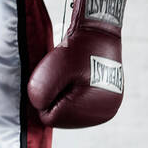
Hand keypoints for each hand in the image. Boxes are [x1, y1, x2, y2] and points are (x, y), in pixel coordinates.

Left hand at [27, 0, 125, 126]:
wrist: (98, 30)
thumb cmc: (75, 49)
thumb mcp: (51, 70)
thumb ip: (39, 94)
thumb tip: (39, 107)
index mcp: (95, 110)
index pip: (52, 118)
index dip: (45, 97)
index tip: (55, 75)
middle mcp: (106, 113)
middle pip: (62, 117)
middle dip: (55, 97)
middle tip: (63, 73)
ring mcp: (108, 106)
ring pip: (69, 111)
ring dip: (63, 94)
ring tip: (71, 73)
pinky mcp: (106, 98)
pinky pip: (77, 104)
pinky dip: (71, 92)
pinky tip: (76, 76)